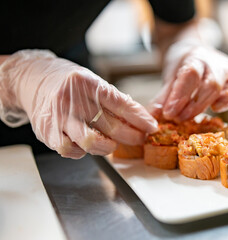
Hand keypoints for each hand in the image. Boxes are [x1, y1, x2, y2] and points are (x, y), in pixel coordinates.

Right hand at [0, 50, 157, 158]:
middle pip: (110, 126)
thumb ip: (112, 99)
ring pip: (92, 142)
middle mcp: (72, 100)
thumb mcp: (92, 81)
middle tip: (139, 138)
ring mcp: (58, 117)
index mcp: (87, 83)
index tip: (152, 127)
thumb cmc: (67, 82)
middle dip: (131, 136)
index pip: (121, 104)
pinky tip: (87, 145)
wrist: (31, 79)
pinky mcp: (47, 132)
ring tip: (112, 143)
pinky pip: (71, 150)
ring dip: (108, 147)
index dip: (140, 119)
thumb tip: (138, 119)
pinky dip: (83, 152)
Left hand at [150, 41, 227, 121]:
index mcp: (194, 59)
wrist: (194, 50)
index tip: (169, 113)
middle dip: (197, 105)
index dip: (180, 96)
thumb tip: (154, 117)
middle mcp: (215, 62)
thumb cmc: (182, 68)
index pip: (190, 75)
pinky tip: (227, 105)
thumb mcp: (170, 78)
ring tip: (214, 111)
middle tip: (181, 119)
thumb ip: (164, 97)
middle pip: (212, 84)